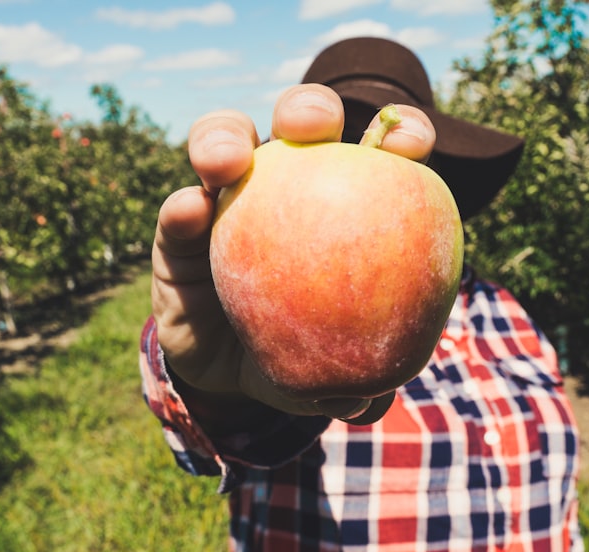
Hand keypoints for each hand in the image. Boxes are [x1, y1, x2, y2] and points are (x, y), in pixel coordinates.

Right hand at [151, 84, 436, 421]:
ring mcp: (229, 201)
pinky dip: (182, 208)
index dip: (400, 136)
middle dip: (310, 110)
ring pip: (224, 144)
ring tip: (226, 161)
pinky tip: (189, 211)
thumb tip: (370, 404)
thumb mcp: (332, 372)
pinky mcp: (180, 231)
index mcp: (346, 203)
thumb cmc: (304, 356)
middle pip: (299, 126)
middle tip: (313, 126)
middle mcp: (287, 187)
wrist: (237, 377)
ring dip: (224, 140)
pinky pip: (177, 213)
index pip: (380, 155)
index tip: (411, 147)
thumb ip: (353, 380)